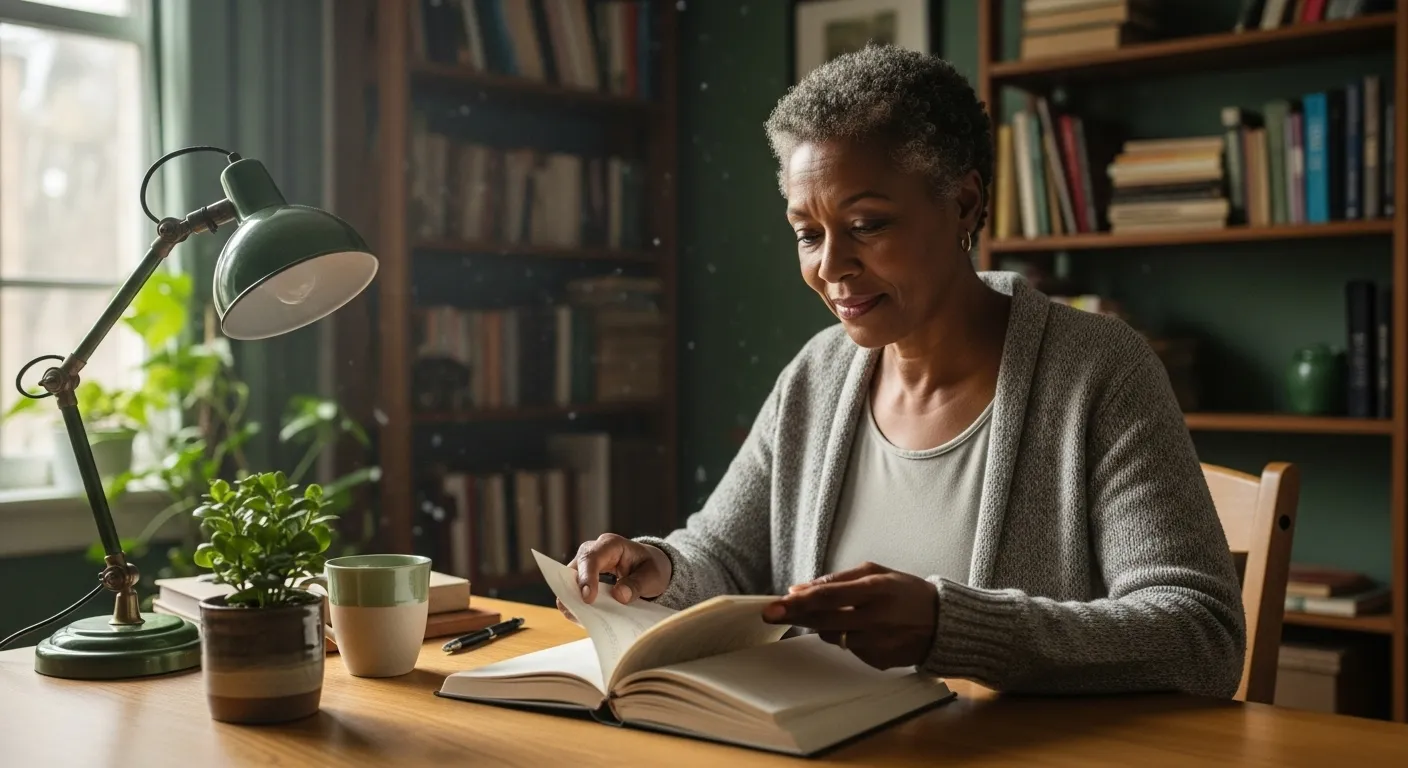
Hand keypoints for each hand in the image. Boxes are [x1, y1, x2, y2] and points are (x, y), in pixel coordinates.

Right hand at [555, 534, 671, 623]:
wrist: (650, 568)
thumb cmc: (651, 568)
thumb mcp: (652, 575)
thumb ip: (637, 584)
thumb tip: (619, 596)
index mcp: (611, 545)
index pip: (591, 558)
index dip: (587, 578)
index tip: (588, 598)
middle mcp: (594, 551)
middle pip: (575, 568)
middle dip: (573, 589)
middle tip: (576, 611)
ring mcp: (586, 565)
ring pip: (569, 580)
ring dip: (572, 598)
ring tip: (579, 617)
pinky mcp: (584, 578)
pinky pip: (573, 590)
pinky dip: (576, 603)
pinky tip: (584, 617)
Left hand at [762, 562, 937, 669]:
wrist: (944, 623)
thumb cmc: (906, 592)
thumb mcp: (877, 574)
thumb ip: (838, 580)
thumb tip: (801, 588)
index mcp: (876, 589)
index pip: (829, 596)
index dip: (800, 601)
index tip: (776, 604)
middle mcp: (876, 618)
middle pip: (824, 620)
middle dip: (794, 616)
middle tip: (771, 613)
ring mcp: (878, 643)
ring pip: (833, 637)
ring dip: (822, 626)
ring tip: (831, 614)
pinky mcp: (880, 661)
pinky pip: (850, 649)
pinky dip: (847, 638)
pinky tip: (861, 629)